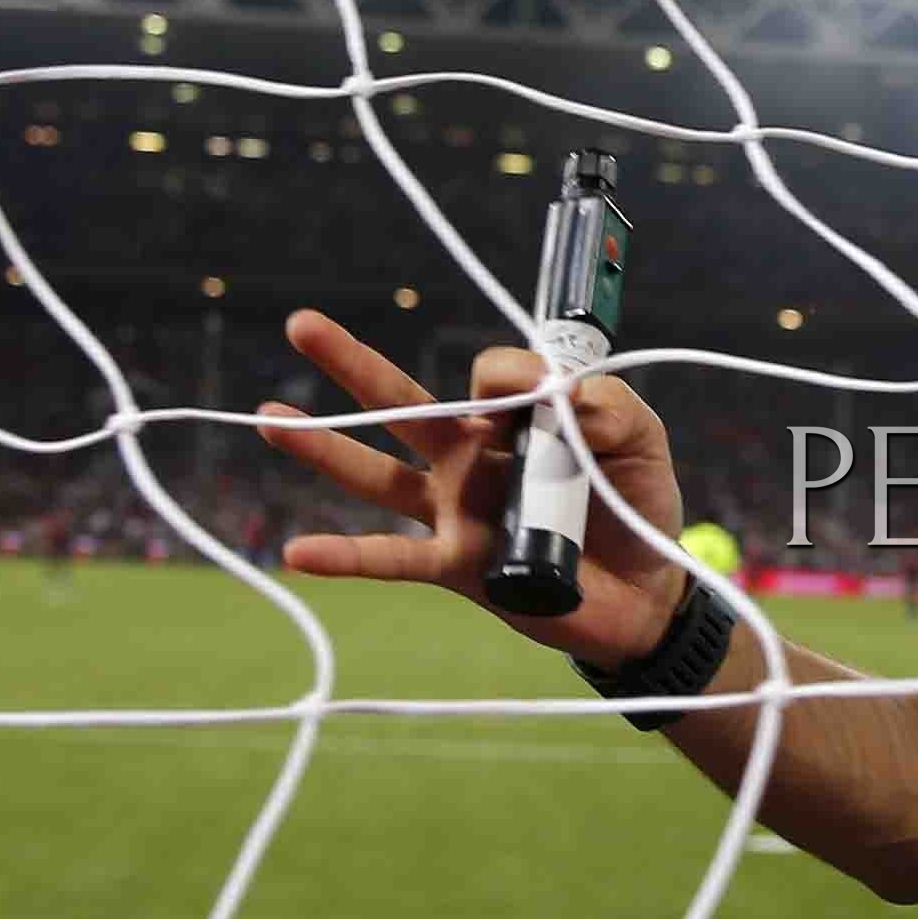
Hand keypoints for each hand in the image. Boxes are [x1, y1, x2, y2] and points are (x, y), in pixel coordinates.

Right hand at [256, 309, 692, 667]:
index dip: (510, 379)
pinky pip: (392, 558)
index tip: (553, 399)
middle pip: (401, 404)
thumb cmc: (637, 504)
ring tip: (268, 419)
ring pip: (378, 475)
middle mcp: (473, 458)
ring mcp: (456, 510)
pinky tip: (297, 553)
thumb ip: (606, 402)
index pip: (488, 376)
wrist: (649, 594)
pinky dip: (344, 556)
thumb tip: (556, 385)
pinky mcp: (458, 564)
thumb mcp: (639, 438)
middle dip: (351, 364)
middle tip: (301, 325)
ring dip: (322, 448)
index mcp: (514, 420)